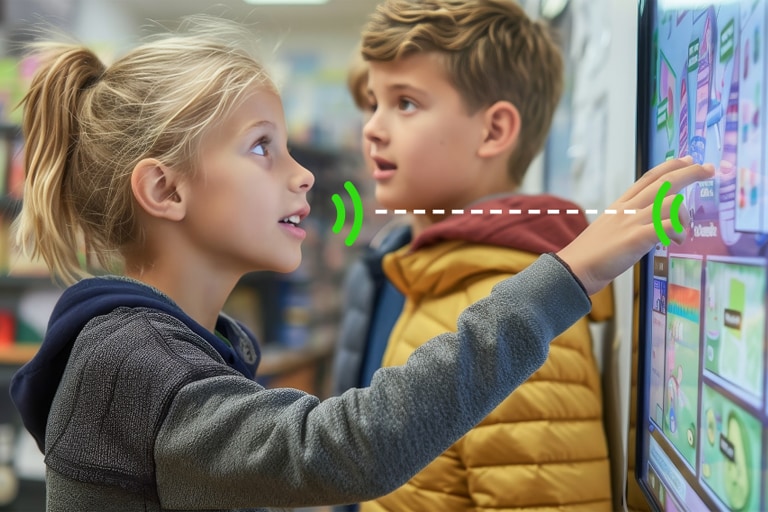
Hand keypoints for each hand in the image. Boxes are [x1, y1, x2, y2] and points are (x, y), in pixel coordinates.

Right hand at [557, 156, 714, 294]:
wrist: (574, 269)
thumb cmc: (591, 255)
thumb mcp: (610, 230)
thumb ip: (629, 223)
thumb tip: (650, 225)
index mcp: (620, 205)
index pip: (649, 177)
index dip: (670, 166)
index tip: (687, 159)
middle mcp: (627, 209)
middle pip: (664, 182)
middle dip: (690, 172)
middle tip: (709, 169)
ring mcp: (631, 222)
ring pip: (670, 202)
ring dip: (685, 214)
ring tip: (683, 231)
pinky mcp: (636, 239)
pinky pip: (667, 226)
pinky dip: (678, 231)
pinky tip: (678, 240)